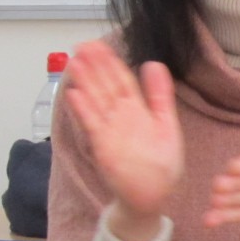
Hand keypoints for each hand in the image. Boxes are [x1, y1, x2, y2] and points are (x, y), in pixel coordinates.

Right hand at [62, 40, 184, 239]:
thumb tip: (153, 63)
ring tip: (74, 62)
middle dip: (93, 66)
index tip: (98, 45)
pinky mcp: (103, 147)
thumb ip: (160, 94)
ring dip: (84, 82)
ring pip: (95, 101)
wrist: (153, 195)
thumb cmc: (161, 162)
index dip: (110, 62)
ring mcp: (109, 131)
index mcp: (136, 109)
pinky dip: (83, 110)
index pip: (121, 80)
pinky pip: (92, 125)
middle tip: (81, 45)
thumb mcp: (166, 123)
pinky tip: (74, 94)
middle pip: (104, 86)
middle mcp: (119, 117)